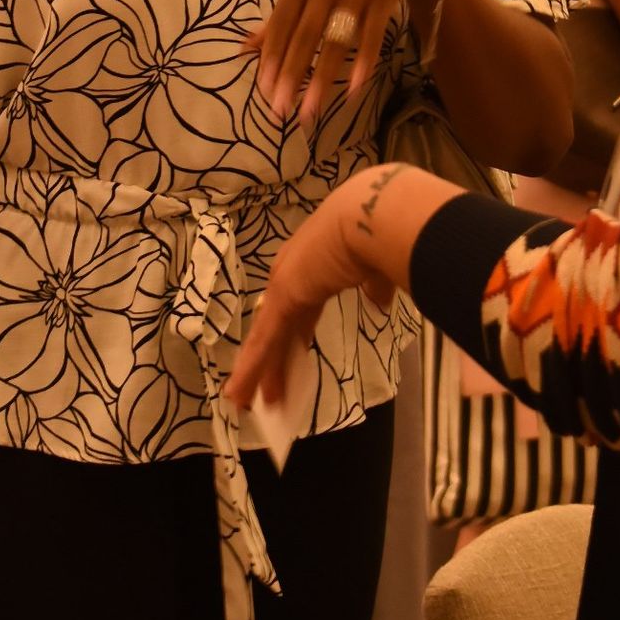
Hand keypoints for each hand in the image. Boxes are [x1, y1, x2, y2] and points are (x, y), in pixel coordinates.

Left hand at [225, 167, 410, 414]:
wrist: (371, 218)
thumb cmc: (379, 238)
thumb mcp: (377, 269)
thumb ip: (374, 288)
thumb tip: (378, 302)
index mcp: (314, 268)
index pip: (299, 313)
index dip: (294, 339)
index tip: (294, 360)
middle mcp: (292, 275)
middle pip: (277, 329)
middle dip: (271, 362)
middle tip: (266, 392)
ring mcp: (284, 286)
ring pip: (265, 340)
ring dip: (254, 372)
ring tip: (241, 401)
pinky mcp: (283, 298)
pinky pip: (264, 343)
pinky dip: (251, 370)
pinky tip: (240, 392)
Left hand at [248, 0, 431, 127]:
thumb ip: (280, 12)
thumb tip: (247, 45)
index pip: (280, 25)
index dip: (271, 59)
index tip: (263, 91)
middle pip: (304, 38)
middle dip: (291, 76)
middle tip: (279, 111)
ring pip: (335, 42)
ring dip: (321, 80)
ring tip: (310, 112)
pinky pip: (371, 36)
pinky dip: (363, 63)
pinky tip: (353, 89)